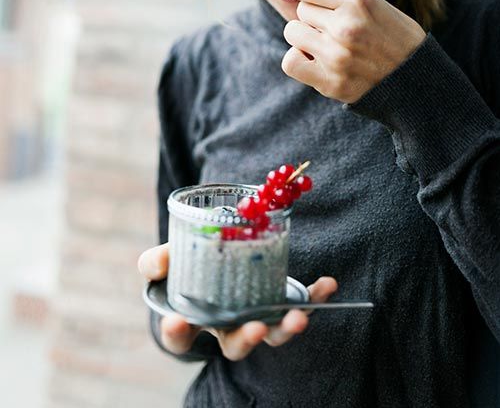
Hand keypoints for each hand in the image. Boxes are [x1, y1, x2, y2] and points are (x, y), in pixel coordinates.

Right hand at [138, 242, 337, 360]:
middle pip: (236, 345)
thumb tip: (162, 262)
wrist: (214, 252)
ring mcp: (254, 317)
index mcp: (192, 321)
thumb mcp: (166, 261)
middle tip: (255, 328)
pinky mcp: (279, 303)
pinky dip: (316, 298)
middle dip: (248, 339)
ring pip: (271, 334)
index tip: (178, 322)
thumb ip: (157, 262)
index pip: (180, 339)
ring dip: (286, 328)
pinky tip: (328, 285)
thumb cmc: (184, 266)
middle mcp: (226, 326)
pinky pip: (300, 305)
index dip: (178, 334)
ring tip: (299, 317)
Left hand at [278, 0, 425, 102]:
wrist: (418, 81)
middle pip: (301, 9)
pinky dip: (298, 59)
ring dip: (304, 36)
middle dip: (312, 15)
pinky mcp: (331, 82)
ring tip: (324, 42)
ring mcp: (337, 55)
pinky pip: (291, 62)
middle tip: (331, 25)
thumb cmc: (397, 37)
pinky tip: (313, 59)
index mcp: (359, 0)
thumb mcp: (375, 2)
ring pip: (293, 32)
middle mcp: (346, 25)